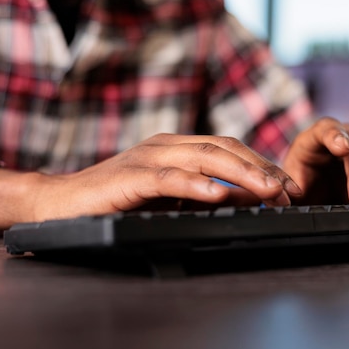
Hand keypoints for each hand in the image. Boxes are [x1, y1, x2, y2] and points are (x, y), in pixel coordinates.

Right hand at [32, 133, 302, 218]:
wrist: (61, 202)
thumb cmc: (115, 201)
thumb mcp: (167, 197)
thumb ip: (202, 193)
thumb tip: (247, 198)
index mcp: (176, 147)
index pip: (228, 148)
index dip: (260, 164)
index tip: (288, 186)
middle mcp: (166, 145)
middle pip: (222, 148)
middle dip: (259, 168)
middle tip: (288, 189)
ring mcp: (147, 157)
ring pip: (202, 158)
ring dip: (239, 173)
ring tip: (267, 189)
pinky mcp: (129, 176)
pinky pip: (168, 178)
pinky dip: (194, 185)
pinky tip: (216, 194)